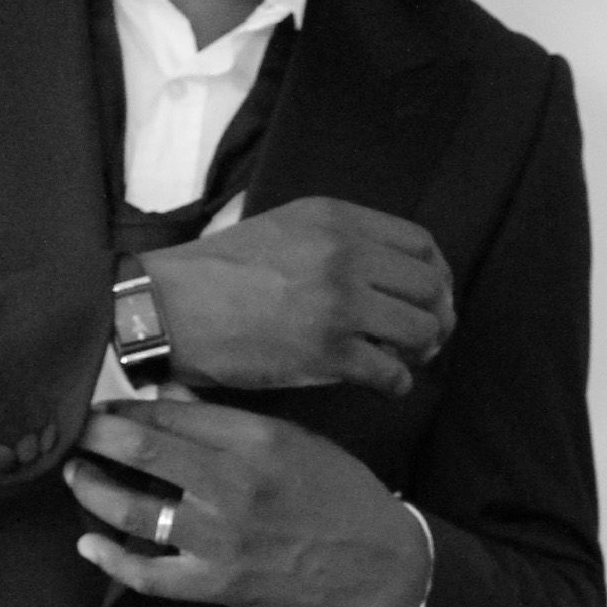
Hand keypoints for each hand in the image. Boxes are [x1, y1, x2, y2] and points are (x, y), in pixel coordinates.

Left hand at [70, 397, 434, 606]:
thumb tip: (168, 393)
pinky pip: (149, 575)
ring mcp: (222, 538)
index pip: (170, 411)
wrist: (377, 564)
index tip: (104, 407)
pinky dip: (112, 561)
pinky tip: (90, 546)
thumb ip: (229, 419)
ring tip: (78, 477)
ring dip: (92, 489)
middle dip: (94, 435)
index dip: (124, 407)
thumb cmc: (338, 494)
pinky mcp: (219, 584)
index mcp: (256, 439)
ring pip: (132, 509)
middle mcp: (234, 485)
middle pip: (141, 448)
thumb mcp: (295, 439)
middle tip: (74, 431)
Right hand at [135, 197, 452, 398]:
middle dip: (436, 318)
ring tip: (401, 362)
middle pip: (429, 288)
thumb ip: (338, 240)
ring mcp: (340, 304)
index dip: (436, 276)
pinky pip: (392, 374)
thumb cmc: (220, 273)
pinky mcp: (329, 353)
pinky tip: (383, 386)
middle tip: (423, 340)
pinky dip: (396, 386)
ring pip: (421, 331)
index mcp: (336, 219)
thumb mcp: (285, 228)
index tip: (429, 298)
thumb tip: (389, 275)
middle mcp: (346, 255)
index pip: (421, 244)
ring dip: (419, 353)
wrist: (170, 309)